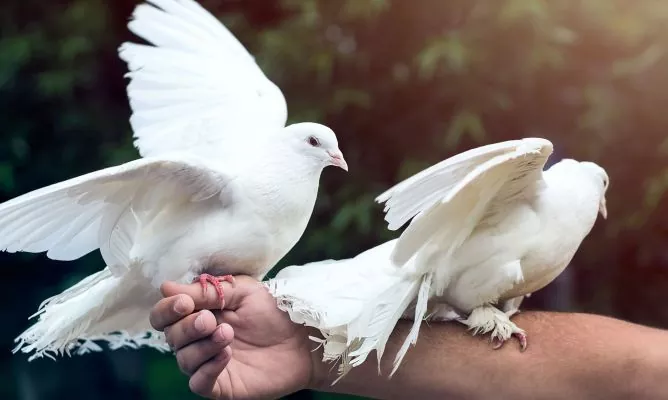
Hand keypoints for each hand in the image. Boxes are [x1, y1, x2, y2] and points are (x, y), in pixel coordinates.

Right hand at [150, 276, 320, 399]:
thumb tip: (166, 288)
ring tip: (228, 335)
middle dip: (187, 327)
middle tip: (211, 320)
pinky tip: (226, 355)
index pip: (164, 315)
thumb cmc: (273, 311)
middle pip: (171, 337)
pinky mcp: (221, 385)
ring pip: (184, 359)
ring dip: (202, 346)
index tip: (185, 303)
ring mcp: (208, 363)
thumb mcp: (242, 291)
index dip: (167, 309)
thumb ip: (207, 291)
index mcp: (199, 312)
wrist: (302, 338)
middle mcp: (198, 339)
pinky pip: (198, 383)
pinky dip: (207, 368)